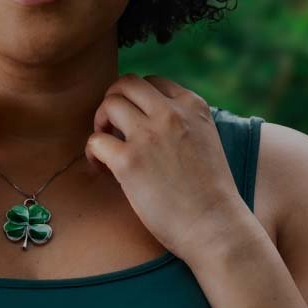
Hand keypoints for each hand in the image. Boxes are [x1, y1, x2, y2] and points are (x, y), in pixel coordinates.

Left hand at [86, 73, 250, 261]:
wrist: (214, 225)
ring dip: (100, 124)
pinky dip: (93, 154)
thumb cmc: (207, 191)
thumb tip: (145, 117)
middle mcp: (171, 113)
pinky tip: (103, 169)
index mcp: (193, 106)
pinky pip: (95, 141)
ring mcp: (148, 135)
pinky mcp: (129, 161)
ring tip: (107, 149)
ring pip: (108, 104)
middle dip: (112, 102)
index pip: (152, 82)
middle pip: (125, 84)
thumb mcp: (205, 140)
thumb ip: (181, 123)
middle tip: (112, 130)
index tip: (135, 123)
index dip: (135, 100)